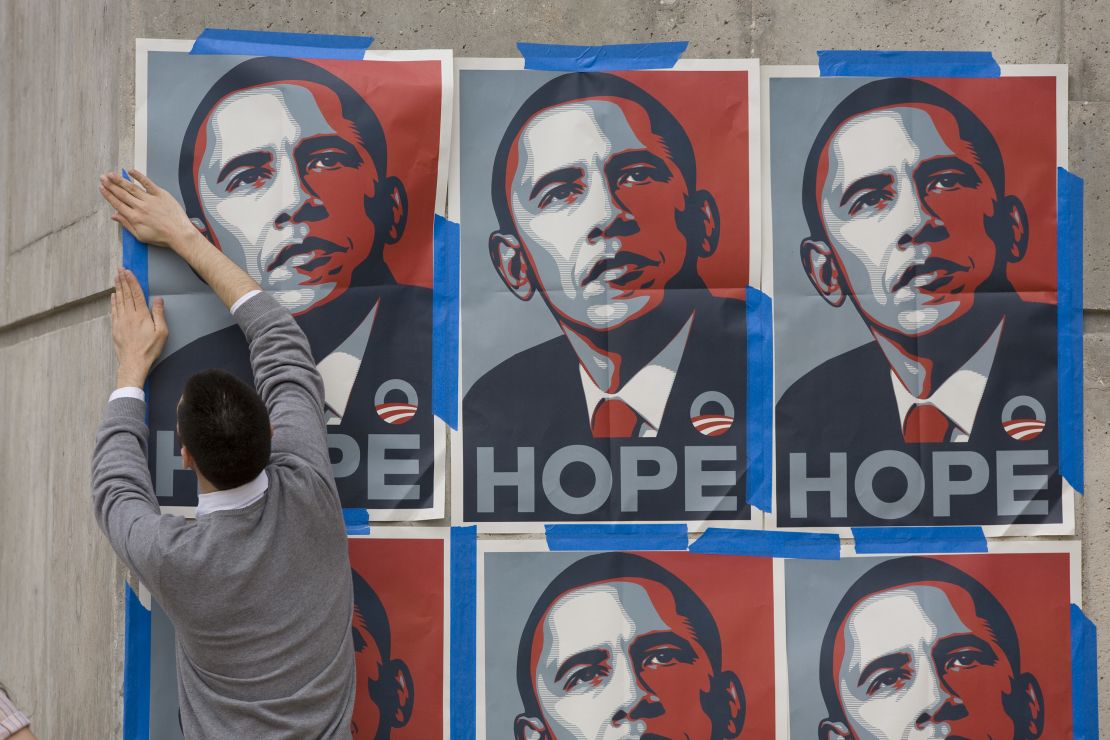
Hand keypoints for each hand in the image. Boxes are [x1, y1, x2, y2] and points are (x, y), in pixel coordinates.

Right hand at [98, 170, 196, 249]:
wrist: (179, 234)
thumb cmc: (162, 236)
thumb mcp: (141, 236)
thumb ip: (126, 225)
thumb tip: (114, 216)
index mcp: (134, 217)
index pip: (117, 203)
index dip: (108, 195)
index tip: (101, 188)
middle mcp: (140, 207)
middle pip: (122, 194)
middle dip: (110, 185)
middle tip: (102, 178)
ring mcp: (150, 200)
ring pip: (131, 187)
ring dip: (120, 180)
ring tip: (111, 174)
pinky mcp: (161, 194)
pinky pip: (148, 183)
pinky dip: (139, 176)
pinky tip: (131, 171)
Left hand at [111, 269, 167, 388]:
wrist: (133, 362)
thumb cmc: (150, 349)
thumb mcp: (162, 332)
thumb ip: (159, 314)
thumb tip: (158, 299)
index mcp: (141, 315)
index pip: (137, 294)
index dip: (132, 281)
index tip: (128, 271)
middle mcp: (129, 315)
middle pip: (126, 294)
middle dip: (123, 280)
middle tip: (120, 269)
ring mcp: (121, 321)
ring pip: (119, 300)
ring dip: (118, 288)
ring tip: (116, 278)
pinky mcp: (115, 328)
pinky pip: (113, 310)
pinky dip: (113, 301)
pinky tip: (113, 296)